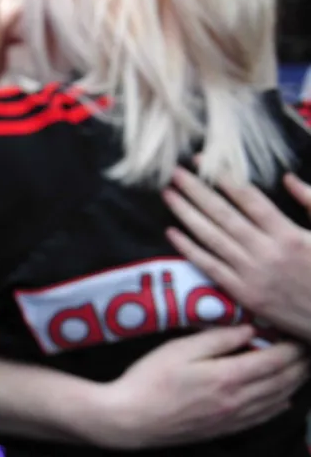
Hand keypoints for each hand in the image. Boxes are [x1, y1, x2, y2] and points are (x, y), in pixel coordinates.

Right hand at [92, 325, 305, 448]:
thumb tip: (249, 329)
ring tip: (301, 368)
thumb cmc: (150, 379)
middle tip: (306, 347)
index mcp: (228, 376)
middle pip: (283, 381)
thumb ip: (216, 339)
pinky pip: (265, 416)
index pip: (274, 360)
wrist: (133, 419)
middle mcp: (239, 400)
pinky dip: (280, 404)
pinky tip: (283, 398)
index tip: (298, 332)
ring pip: (279, 399)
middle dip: (300, 364)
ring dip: (295, 383)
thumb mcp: (178, 349)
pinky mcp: (228, 428)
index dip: (292, 347)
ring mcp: (235, 417)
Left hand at [164, 166, 310, 340]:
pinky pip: (211, 267)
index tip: (202, 162)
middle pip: (223, 215)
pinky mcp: (245, 295)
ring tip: (168, 194)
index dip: (223, 178)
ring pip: (212, 238)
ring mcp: (253, 274)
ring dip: (186, 214)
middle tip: (174, 172)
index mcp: (288, 235)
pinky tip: (171, 233)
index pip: (248, 198)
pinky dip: (189, 249)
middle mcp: (267, 252)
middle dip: (196, 191)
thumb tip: (286, 177)